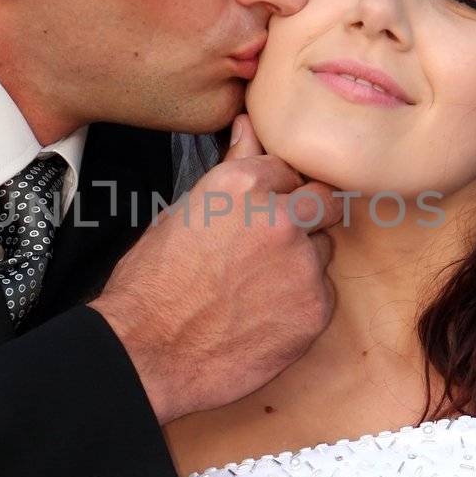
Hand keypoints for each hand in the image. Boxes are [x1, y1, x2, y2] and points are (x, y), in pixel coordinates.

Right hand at [91, 115, 341, 422]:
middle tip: (276, 248)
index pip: (289, 171)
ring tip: (260, 289)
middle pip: (326, 203)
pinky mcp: (316, 308)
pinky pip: (323, 295)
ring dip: (303, 264)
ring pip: (324, 251)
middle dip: (309, 218)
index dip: (277, 193)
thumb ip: (232, 167)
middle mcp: (281, 217)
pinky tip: (265, 317)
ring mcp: (303, 264)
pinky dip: (301, 305)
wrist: (149, 353)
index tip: (264, 213)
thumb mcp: (184, 212)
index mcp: (243, 185)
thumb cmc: (153, 284)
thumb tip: (248, 123)